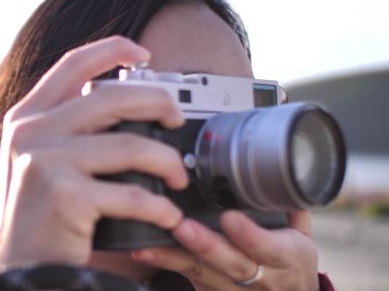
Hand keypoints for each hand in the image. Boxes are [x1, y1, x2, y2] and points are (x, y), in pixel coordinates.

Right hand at [0, 36, 188, 276]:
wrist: (15, 272)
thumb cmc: (37, 218)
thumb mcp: (40, 160)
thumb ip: (69, 128)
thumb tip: (129, 105)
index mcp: (27, 117)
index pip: (72, 65)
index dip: (111, 49)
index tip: (144, 54)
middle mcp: (31, 132)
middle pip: (114, 97)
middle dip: (160, 103)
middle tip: (177, 122)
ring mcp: (44, 161)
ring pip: (132, 145)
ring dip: (169, 162)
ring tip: (178, 178)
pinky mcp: (64, 196)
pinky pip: (133, 193)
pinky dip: (160, 207)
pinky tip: (167, 216)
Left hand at [132, 210, 319, 290]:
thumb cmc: (293, 265)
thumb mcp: (303, 238)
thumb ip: (290, 206)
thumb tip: (282, 168)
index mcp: (287, 258)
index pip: (270, 248)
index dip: (250, 235)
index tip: (230, 217)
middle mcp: (261, 279)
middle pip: (232, 264)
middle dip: (206, 246)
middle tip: (181, 226)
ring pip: (202, 274)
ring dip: (174, 258)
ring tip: (149, 244)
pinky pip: (187, 279)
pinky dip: (165, 264)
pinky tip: (144, 252)